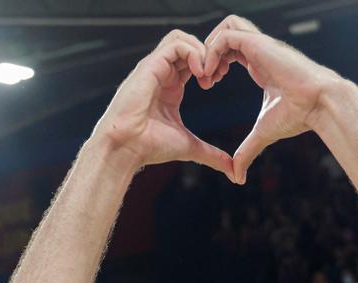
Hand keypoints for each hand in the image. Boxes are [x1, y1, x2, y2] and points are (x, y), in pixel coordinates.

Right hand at [93, 30, 234, 180]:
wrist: (126, 148)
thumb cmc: (149, 147)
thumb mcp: (188, 147)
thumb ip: (211, 154)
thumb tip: (231, 170)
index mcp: (170, 86)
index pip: (192, 60)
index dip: (209, 65)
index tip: (216, 83)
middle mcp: (161, 74)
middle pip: (187, 44)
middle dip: (207, 54)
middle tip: (216, 75)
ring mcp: (154, 68)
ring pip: (181, 38)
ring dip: (200, 50)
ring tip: (207, 73)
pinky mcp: (150, 66)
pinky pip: (175, 44)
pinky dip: (192, 52)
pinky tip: (200, 73)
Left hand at [201, 15, 343, 183]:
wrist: (318, 104)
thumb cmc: (298, 116)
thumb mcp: (263, 133)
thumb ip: (247, 151)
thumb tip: (237, 177)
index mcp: (259, 63)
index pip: (230, 50)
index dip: (214, 63)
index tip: (207, 84)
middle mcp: (258, 50)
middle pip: (226, 32)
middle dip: (208, 52)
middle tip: (203, 78)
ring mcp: (260, 44)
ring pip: (227, 26)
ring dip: (209, 47)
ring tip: (206, 74)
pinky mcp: (259, 43)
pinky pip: (227, 35)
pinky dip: (213, 50)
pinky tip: (212, 74)